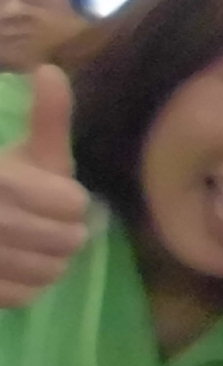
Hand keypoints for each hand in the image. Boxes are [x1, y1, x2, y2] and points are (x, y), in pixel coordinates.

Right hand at [0, 65, 88, 308]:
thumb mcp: (21, 151)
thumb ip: (46, 117)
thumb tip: (51, 69)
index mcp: (3, 182)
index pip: (74, 204)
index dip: (69, 202)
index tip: (51, 197)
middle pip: (68, 241)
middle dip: (63, 233)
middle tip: (43, 223)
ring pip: (48, 272)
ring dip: (47, 262)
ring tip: (30, 245)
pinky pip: (24, 296)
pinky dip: (26, 285)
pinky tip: (14, 266)